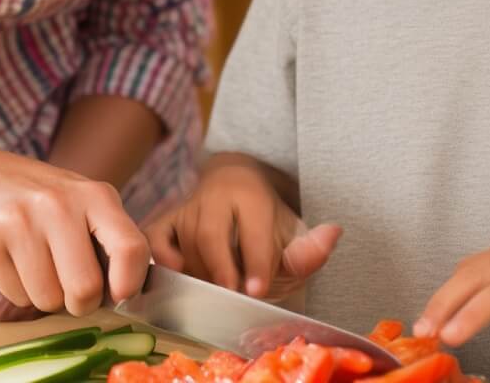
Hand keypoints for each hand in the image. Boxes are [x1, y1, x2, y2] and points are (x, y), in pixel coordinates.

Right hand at [0, 154, 148, 317]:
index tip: (120, 295)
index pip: (129, 248)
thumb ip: (113, 241)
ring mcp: (21, 220)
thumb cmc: (47, 201)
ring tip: (40, 267)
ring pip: (47, 299)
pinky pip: (16, 296)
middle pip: (84, 288)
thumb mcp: (87, 204)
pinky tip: (16, 263)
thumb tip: (128, 294)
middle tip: (72, 289)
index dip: (129, 282)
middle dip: (80, 302)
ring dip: (46, 297)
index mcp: (95, 195)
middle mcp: (58, 204)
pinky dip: (19, 291)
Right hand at [145, 156, 341, 300]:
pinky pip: (156, 238)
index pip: (251, 229)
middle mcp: (214, 195)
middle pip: (209, 234)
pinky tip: (181, 277)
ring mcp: (187, 206)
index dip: (256, 262)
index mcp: (250, 193)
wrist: (237, 195)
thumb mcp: (294, 234)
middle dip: (222, 270)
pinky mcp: (166, 219)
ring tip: (219, 294)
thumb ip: (310, 247)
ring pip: (185, 243)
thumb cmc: (267, 224)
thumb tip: (332, 234)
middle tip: (234, 296)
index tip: (258, 291)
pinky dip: (164, 259)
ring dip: (201, 275)